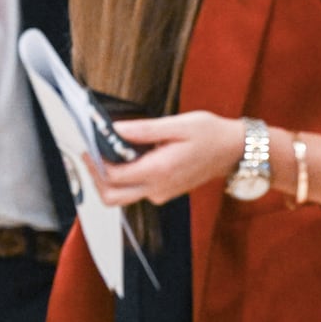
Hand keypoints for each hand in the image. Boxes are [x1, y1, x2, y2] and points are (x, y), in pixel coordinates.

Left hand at [91, 112, 246, 205]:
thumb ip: (143, 129)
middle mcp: (157, 189)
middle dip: (94, 177)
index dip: (94, 162)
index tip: (86, 145)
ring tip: (104, 153)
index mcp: (159, 171)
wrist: (234, 151)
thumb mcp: (177, 124)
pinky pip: (134, 191)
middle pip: (111, 196)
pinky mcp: (162, 193)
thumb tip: (114, 129)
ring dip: (107, 179)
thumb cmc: (209, 134)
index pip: (113, 176)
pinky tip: (124, 157)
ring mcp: (160, 194)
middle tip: (89, 154)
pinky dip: (123, 178)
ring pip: (121, 196)